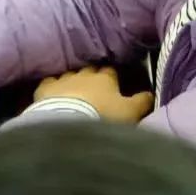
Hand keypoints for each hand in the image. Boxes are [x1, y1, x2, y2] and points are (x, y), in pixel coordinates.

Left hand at [34, 66, 152, 123]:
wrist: (68, 124)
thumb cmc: (103, 117)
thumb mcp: (130, 112)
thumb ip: (142, 102)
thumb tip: (150, 93)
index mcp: (105, 78)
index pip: (111, 71)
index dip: (113, 77)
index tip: (115, 84)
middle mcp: (83, 74)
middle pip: (90, 70)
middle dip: (93, 77)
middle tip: (96, 90)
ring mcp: (63, 80)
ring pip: (70, 75)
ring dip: (73, 82)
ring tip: (75, 94)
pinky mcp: (45, 89)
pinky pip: (49, 83)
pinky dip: (52, 87)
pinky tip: (53, 94)